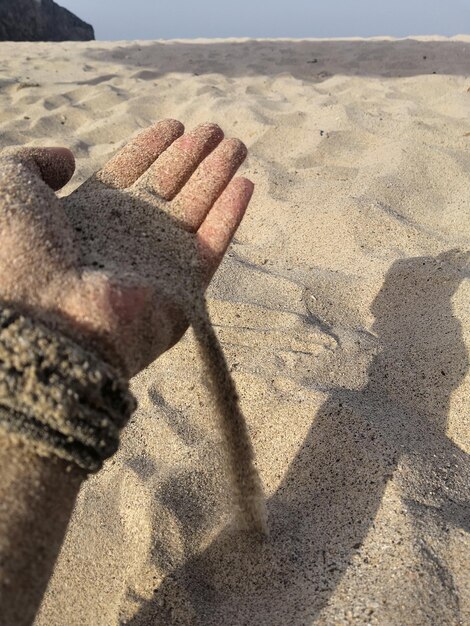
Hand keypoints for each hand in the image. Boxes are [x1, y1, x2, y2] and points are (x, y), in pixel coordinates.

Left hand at [0, 120, 252, 375]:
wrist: (42, 316)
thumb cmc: (17, 249)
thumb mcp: (7, 187)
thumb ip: (34, 163)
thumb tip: (70, 157)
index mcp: (85, 217)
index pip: (128, 174)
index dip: (152, 148)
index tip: (174, 124)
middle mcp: (123, 238)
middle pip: (167, 189)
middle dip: (191, 157)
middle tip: (215, 129)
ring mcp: (155, 265)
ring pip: (195, 211)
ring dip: (217, 177)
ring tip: (237, 145)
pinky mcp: (183, 290)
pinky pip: (213, 245)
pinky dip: (229, 216)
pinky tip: (244, 185)